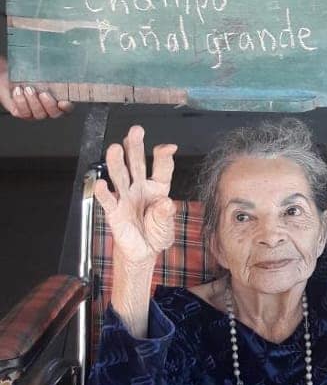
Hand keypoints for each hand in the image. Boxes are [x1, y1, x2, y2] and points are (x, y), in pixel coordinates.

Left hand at [0, 56, 73, 117]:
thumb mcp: (42, 70)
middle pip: (54, 113)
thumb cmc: (29, 72)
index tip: (63, 102)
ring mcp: (35, 113)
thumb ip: (54, 72)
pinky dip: (21, 101)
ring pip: (38, 114)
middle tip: (43, 94)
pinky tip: (18, 91)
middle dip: (49, 104)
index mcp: (58, 99)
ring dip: (33, 101)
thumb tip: (62, 65)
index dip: (67, 107)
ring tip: (28, 89)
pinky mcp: (22, 113)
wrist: (10, 76)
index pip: (67, 107)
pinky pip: (23, 112)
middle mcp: (48, 109)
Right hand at [95, 125, 177, 266]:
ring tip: (115, 149)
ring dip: (117, 162)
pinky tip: (100, 183)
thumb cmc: (155, 234)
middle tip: (135, 131)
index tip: (168, 147)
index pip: (162, 168)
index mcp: (157, 188)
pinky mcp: (114, 211)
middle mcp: (140, 188)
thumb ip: (165, 215)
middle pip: (137, 164)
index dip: (163, 157)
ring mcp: (126, 197)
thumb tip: (165, 203)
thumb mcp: (167, 227)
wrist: (142, 253)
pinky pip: (108, 200)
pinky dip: (103, 192)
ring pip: (120, 176)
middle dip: (136, 147)